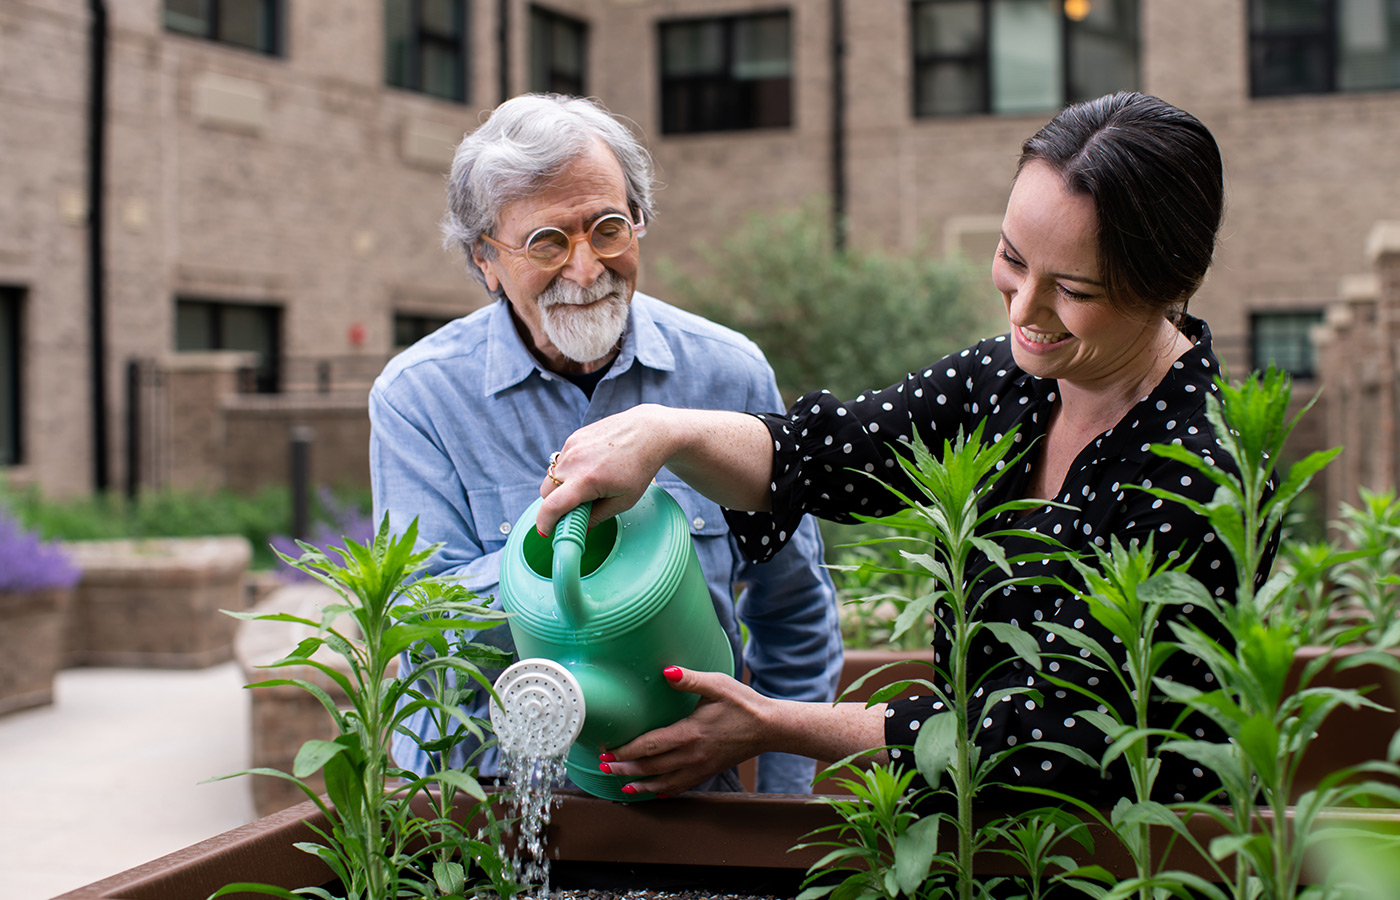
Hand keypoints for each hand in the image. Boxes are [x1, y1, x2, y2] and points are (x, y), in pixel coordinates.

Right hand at [537, 405, 675, 533]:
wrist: (647, 432)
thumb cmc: (640, 467)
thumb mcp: (624, 501)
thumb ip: (598, 517)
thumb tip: (582, 528)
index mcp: (586, 480)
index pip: (552, 506)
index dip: (544, 522)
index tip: (545, 532)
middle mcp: (573, 461)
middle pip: (546, 492)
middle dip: (556, 504)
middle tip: (578, 507)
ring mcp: (571, 447)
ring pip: (553, 476)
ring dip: (563, 485)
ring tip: (591, 484)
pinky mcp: (573, 438)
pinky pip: (562, 461)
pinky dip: (570, 470)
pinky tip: (593, 467)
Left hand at [597, 666, 774, 795]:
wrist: (769, 728)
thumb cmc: (743, 704)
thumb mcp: (718, 685)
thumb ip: (690, 679)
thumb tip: (667, 671)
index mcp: (690, 733)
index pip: (650, 746)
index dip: (626, 751)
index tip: (607, 752)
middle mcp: (692, 755)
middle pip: (651, 768)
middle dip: (625, 770)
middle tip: (605, 768)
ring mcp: (700, 767)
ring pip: (663, 783)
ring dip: (640, 786)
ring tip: (622, 786)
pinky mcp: (708, 772)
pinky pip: (680, 787)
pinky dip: (663, 792)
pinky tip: (653, 793)